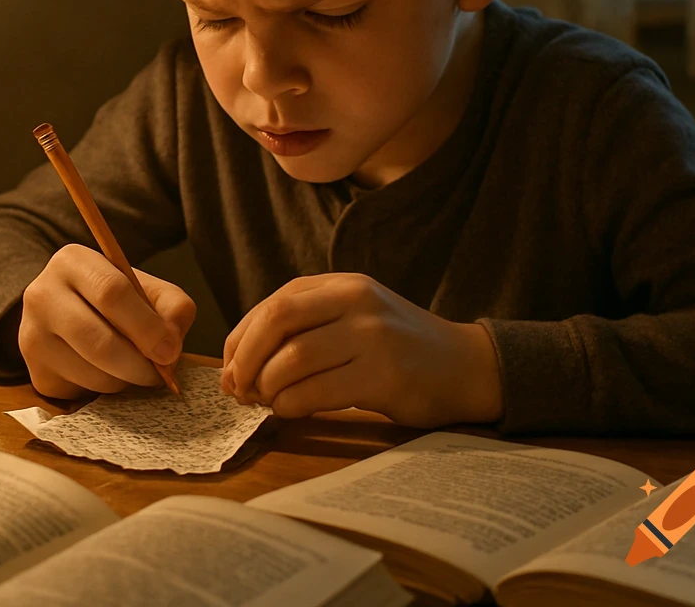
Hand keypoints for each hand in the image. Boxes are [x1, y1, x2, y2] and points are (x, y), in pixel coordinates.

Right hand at [18, 244, 195, 399]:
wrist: (69, 312)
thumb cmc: (115, 298)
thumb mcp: (146, 288)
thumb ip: (171, 306)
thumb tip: (171, 344)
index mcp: (72, 261)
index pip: (111, 292)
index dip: (146, 326)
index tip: (169, 350)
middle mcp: (42, 295)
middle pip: (98, 341)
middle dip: (138, 364)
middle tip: (159, 372)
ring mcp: (32, 336)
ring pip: (92, 373)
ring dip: (125, 379)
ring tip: (136, 368)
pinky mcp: (36, 373)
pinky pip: (82, 393)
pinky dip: (107, 392)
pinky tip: (111, 373)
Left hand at [221, 273, 502, 427]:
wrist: (465, 366)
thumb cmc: (398, 347)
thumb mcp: (354, 316)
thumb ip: (305, 326)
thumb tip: (239, 362)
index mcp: (344, 284)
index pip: (276, 303)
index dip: (242, 337)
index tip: (230, 367)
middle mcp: (357, 301)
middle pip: (278, 321)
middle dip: (245, 358)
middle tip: (237, 388)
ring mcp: (372, 337)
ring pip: (293, 359)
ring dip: (267, 387)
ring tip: (266, 402)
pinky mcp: (384, 376)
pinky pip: (317, 392)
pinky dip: (291, 405)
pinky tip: (290, 411)